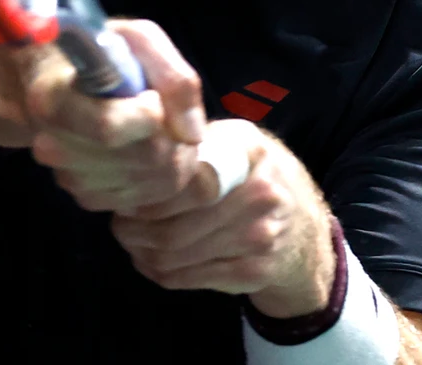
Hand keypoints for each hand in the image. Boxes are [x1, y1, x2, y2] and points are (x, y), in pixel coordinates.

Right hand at [27, 19, 208, 211]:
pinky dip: (159, 175)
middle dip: (172, 136)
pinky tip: (147, 147)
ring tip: (158, 127)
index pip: (110, 128)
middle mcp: (53, 146)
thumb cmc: (102, 53)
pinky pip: (144, 199)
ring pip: (150, 182)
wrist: (64, 78)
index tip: (151, 95)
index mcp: (53, 101)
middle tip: (167, 112)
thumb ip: (173, 77)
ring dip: (171, 155)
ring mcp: (69, 177)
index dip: (150, 115)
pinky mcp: (86, 197)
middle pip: (144, 158)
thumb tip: (192, 134)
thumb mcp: (138, 39)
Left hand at [111, 119, 337, 318]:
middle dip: (133, 230)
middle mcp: (260, 192)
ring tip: (133, 241)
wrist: (301, 222)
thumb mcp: (231, 142)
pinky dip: (159, 273)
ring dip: (141, 253)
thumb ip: (192, 143)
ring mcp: (260, 236)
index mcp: (248, 149)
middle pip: (171, 227)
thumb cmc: (251, 175)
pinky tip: (152, 260)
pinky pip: (187, 279)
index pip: (181, 182)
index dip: (144, 197)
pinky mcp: (254, 271)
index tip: (126, 198)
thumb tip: (136, 158)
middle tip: (120, 225)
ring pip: (174, 257)